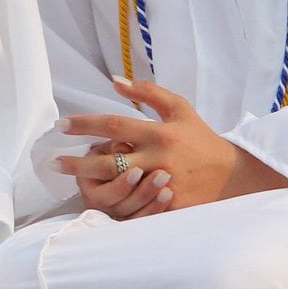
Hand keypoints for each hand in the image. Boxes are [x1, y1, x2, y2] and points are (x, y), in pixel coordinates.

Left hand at [59, 78, 287, 214]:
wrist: (233, 175)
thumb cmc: (201, 139)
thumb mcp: (180, 108)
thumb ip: (148, 93)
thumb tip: (114, 80)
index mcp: (158, 133)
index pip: (113, 124)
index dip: (85, 124)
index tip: (61, 125)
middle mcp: (157, 158)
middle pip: (108, 161)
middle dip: (77, 163)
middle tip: (54, 162)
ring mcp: (162, 184)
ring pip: (117, 187)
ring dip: (91, 184)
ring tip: (72, 181)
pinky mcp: (167, 207)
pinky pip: (136, 208)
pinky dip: (117, 205)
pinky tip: (99, 201)